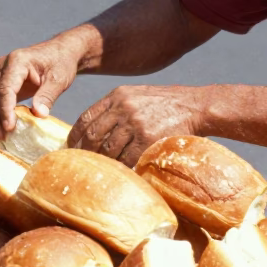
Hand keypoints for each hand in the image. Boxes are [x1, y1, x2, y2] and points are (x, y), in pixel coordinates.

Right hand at [0, 38, 82, 140]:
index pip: (5, 90)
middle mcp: (2, 66)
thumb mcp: (59, 79)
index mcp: (17, 61)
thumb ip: (48, 96)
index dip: (5, 111)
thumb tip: (38, 115)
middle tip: (1, 138)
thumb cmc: (61, 63)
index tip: (9, 129)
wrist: (60, 51)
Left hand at [69, 85, 208, 165]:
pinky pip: (127, 159)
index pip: (87, 117)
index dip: (75, 135)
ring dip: (104, 162)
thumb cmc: (166, 104)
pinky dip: (122, 167)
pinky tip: (121, 171)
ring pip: (108, 149)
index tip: (71, 147)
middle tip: (83, 164)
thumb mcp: (137, 96)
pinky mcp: (148, 139)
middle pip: (93, 135)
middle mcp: (123, 108)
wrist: (195, 106)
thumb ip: (116, 108)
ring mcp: (135, 124)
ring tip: (103, 170)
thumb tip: (96, 130)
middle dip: (86, 152)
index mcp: (117, 96)